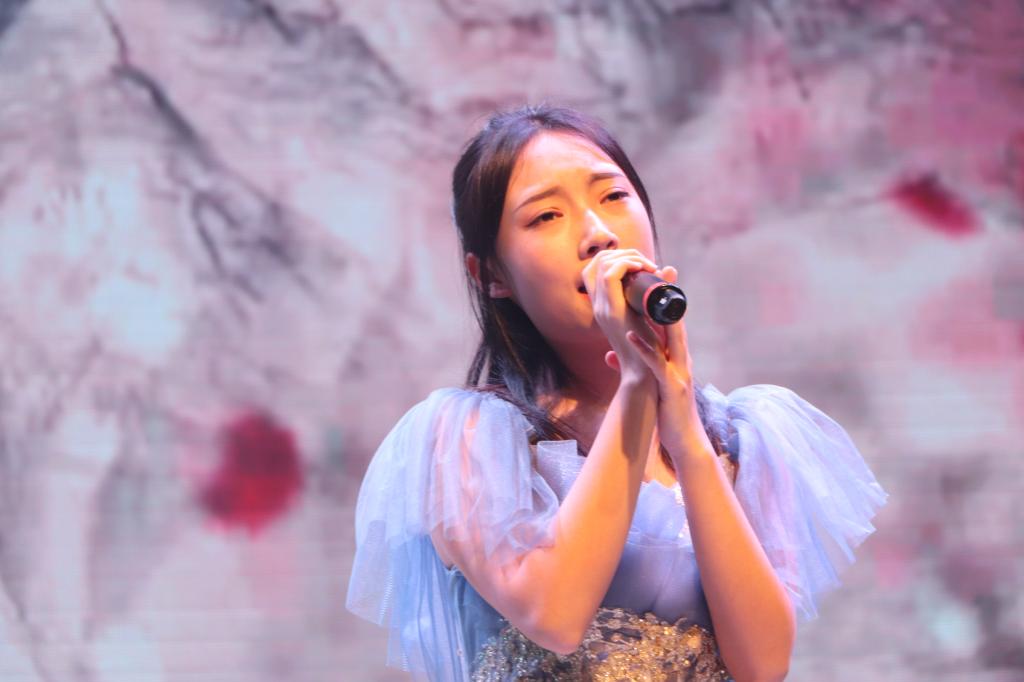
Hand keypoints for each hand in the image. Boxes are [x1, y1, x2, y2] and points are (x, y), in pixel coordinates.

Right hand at [581, 249, 663, 385]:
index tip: (640, 264)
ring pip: (602, 264)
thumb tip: (668, 268)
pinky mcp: (613, 311)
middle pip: (595, 263)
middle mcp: (598, 304)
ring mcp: (603, 307)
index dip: (615, 257)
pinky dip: (627, 264)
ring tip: (647, 265)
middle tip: (645, 262)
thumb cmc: (651, 347)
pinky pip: (611, 275)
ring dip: (627, 256)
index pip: (594, 269)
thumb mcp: (651, 312)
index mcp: (603, 305)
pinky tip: (645, 269)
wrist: (646, 373)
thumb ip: (655, 291)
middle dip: (621, 253)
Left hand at [604, 266, 710, 462]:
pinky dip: (644, 347)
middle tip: (663, 269)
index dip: (664, 299)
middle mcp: (681, 359)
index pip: (670, 323)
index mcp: (675, 357)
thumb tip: (610, 358)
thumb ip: (634, 367)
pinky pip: (656, 363)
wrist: (683, 439)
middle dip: (670, 296)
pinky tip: (631, 333)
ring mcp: (678, 372)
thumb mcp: (652, 383)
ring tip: (648, 292)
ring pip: (671, 338)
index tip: (657, 274)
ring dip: (660, 315)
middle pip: (676, 322)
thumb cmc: (667, 409)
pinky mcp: (671, 387)